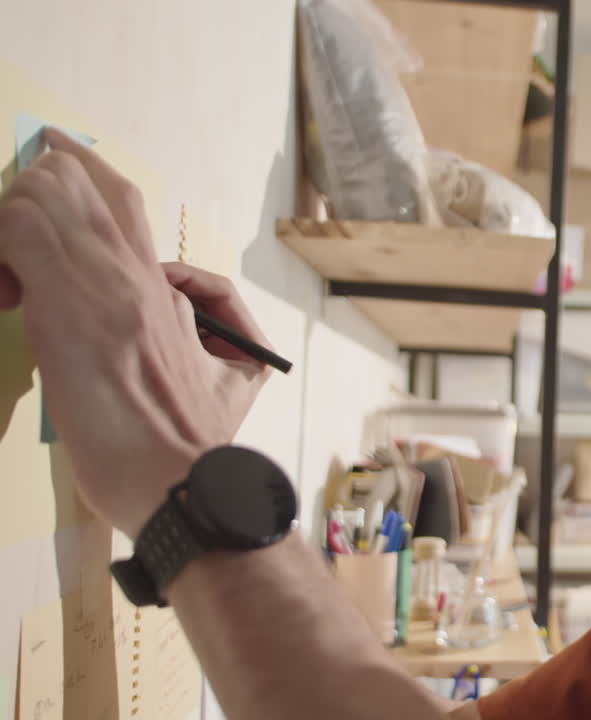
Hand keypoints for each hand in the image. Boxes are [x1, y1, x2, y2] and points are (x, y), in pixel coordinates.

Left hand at [0, 128, 272, 536]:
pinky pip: (21, 228)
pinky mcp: (66, 306)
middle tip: (14, 203)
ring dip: (14, 217)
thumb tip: (187, 306)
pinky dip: (3, 239)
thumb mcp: (233, 376)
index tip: (57, 158)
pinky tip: (5, 286)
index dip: (83, 169)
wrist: (179, 478)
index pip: (123, 200)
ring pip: (47, 193)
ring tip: (8, 274)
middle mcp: (137, 275)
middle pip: (92, 183)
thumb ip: (215, 328)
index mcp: (168, 290)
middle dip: (47, 177)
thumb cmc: (197, 445)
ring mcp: (103, 284)